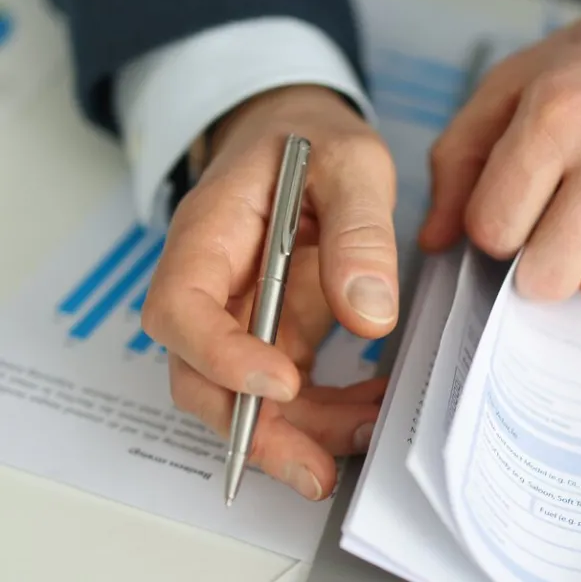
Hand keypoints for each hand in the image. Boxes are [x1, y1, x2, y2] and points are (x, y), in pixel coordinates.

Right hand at [142, 85, 400, 499]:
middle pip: (201, 378)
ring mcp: (241, 318)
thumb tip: (370, 314)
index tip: (282, 384)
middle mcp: (213, 287)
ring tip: (368, 437)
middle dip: (257, 432)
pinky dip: (328, 414)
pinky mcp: (274, 335)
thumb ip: (360, 230)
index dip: (220, 357)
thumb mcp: (351, 161)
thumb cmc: (312, 139)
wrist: (297, 135)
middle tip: (316, 470)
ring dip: (302, 434)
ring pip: (245, 399)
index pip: (180, 309)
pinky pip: (289, 391)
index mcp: (210, 234)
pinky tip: (374, 411)